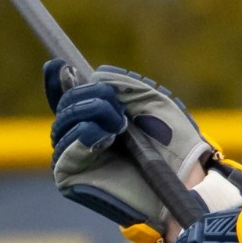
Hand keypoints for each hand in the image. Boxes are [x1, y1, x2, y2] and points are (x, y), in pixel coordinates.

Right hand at [45, 62, 241, 235]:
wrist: (184, 177)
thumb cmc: (174, 143)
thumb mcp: (149, 100)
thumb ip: (120, 84)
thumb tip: (90, 76)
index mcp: (100, 120)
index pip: (67, 99)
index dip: (57, 81)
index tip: (59, 63)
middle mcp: (83, 139)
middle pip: (63, 106)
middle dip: (86, 95)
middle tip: (114, 104)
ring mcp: (77, 159)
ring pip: (61, 125)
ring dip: (90, 113)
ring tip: (120, 124)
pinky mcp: (72, 179)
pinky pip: (64, 151)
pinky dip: (84, 135)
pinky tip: (105, 135)